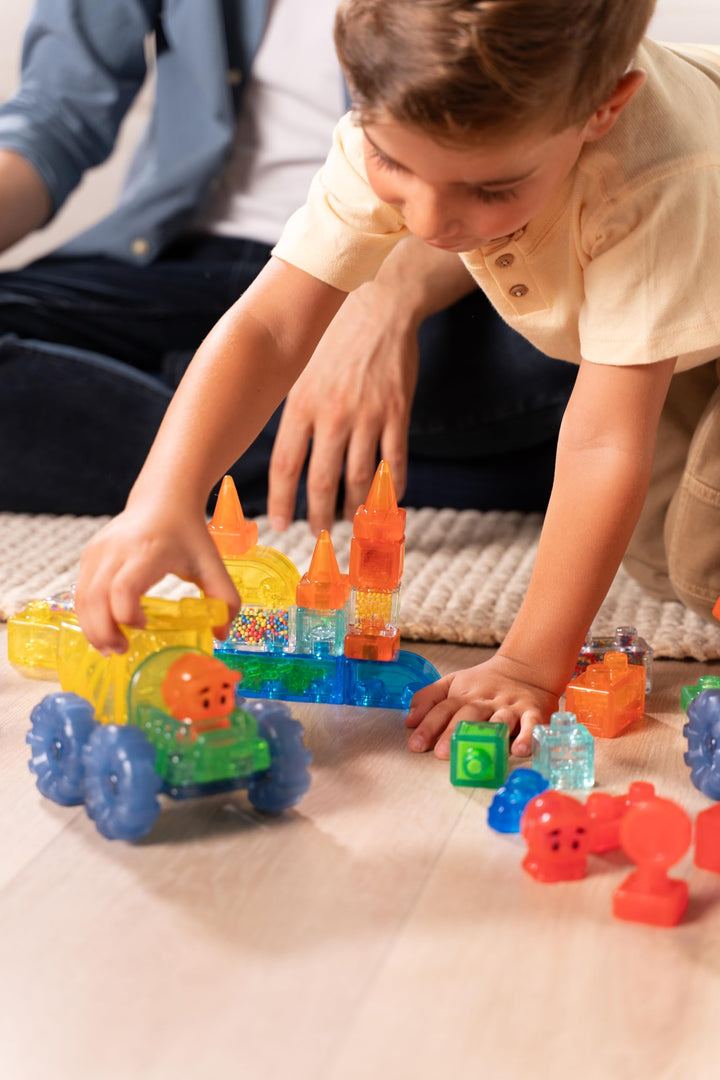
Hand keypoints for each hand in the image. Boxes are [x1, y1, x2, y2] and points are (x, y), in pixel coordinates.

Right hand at [74, 501, 239, 653]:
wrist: (163, 498)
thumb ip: (225, 599)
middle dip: (104, 631)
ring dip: (91, 627)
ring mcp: (98, 550)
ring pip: (82, 597)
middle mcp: (117, 549)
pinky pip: (80, 590)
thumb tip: (222, 634)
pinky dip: (87, 614)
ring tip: (110, 646)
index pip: (124, 587)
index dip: (127, 614)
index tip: (144, 626)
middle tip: (121, 650)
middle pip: (95, 597)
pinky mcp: (89, 554)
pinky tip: (104, 628)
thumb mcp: (212, 563)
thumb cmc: (187, 534)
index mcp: (148, 551)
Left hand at [267, 236, 474, 532]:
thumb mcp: (301, 372)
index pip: (285, 465)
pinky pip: (395, 461)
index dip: (282, 500)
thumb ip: (295, 414)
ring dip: (354, 507)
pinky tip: (388, 500)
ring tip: (350, 521)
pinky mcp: (397, 412)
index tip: (281, 523)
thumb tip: (284, 457)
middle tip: (318, 532)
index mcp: (301, 405)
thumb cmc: (334, 340)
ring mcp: (367, 415)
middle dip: (319, 514)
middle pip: (322, 480)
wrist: (378, 306)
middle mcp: (332, 414)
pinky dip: (391, 487)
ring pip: (359, 478)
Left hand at [405, 653, 560, 759]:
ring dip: (488, 736)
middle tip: (440, 753)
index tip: (415, 744)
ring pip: (499, 720)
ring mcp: (510, 707)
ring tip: (477, 753)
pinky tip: (518, 750)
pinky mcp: (534, 712)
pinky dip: (527, 737)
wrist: (525, 668)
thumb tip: (409, 721)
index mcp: (465, 695)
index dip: (429, 725)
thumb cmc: (484, 683)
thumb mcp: (453, 683)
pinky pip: (532, 724)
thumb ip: (429, 698)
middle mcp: (486, 701)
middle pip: (469, 714)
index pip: (443, 708)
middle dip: (454, 733)